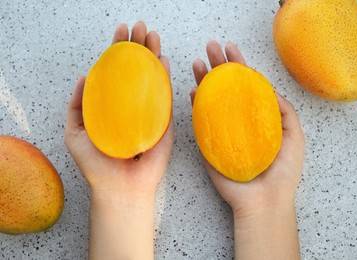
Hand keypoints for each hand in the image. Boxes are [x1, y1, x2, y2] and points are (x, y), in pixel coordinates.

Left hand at [65, 21, 173, 199]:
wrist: (119, 188)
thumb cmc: (96, 163)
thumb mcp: (75, 132)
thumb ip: (77, 105)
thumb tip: (85, 76)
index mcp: (113, 105)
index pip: (116, 72)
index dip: (118, 50)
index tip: (121, 31)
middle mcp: (132, 105)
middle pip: (136, 70)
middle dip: (138, 46)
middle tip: (140, 27)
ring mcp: (149, 112)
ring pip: (153, 78)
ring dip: (153, 55)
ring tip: (152, 36)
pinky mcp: (164, 122)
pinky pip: (166, 96)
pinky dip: (165, 77)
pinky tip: (163, 60)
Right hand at [191, 40, 304, 215]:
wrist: (264, 200)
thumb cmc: (282, 172)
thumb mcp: (294, 136)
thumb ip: (285, 111)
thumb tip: (271, 89)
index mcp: (256, 117)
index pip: (246, 86)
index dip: (239, 67)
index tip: (231, 49)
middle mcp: (237, 121)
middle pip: (226, 88)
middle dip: (217, 66)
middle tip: (209, 47)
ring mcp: (222, 132)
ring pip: (211, 100)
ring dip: (203, 80)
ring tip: (197, 62)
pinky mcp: (210, 145)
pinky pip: (200, 122)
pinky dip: (196, 105)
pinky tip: (193, 90)